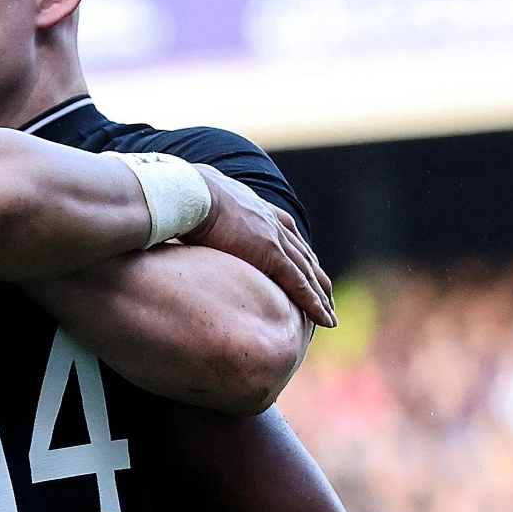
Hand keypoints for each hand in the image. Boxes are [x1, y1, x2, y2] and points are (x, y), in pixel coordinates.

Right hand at [182, 165, 334, 326]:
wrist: (190, 193)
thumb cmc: (184, 200)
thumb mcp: (200, 208)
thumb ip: (203, 220)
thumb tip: (183, 229)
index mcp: (257, 211)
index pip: (286, 237)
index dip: (297, 256)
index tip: (304, 270)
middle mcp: (273, 223)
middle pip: (303, 255)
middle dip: (316, 277)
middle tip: (327, 296)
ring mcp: (275, 239)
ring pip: (308, 272)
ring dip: (321, 294)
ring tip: (329, 314)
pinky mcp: (272, 254)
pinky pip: (299, 284)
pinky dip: (314, 302)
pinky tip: (325, 318)